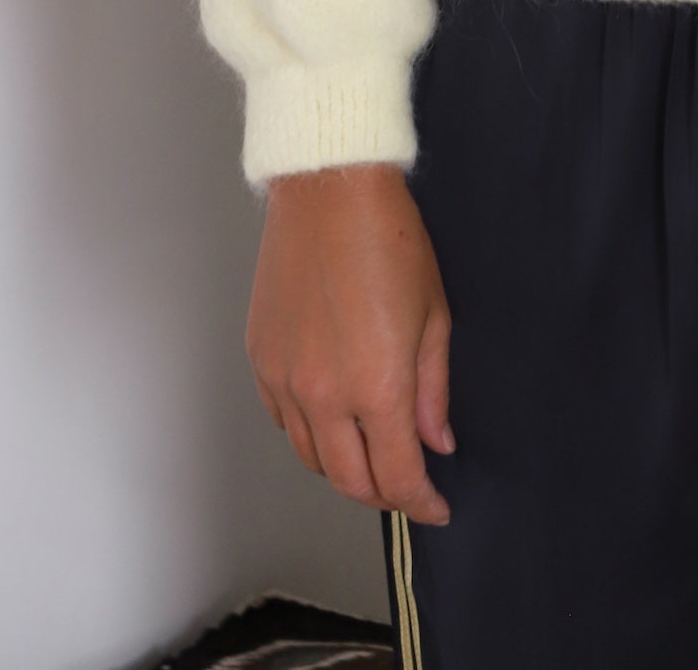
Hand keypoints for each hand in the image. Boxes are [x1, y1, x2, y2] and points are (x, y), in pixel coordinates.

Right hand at [246, 162, 453, 526]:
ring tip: (372, 452)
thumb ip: (434, 389)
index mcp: (376, 386)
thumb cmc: (388, 238)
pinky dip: (310, 434)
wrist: (329, 191)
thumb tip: (437, 439)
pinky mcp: (260, 360)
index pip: (398, 477)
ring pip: (312, 458)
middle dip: (384, 493)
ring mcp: (285, 380)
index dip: (421, 502)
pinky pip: (283, 422)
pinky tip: (331, 418)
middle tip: (408, 485)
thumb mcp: (434, 314)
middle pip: (350, 481)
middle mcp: (324, 394)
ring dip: (345, 467)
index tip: (436, 505)